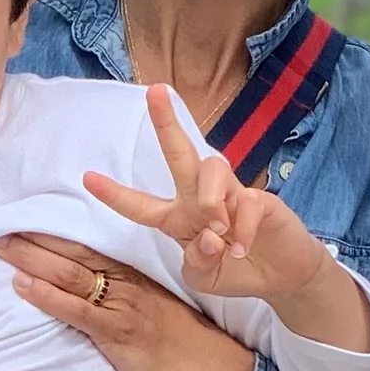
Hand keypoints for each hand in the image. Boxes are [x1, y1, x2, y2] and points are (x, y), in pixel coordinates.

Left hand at [0, 233, 258, 370]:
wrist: (208, 364)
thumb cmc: (176, 339)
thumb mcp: (145, 307)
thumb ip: (114, 297)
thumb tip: (79, 294)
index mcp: (127, 273)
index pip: (81, 246)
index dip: (47, 234)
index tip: (17, 222)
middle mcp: (122, 281)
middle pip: (70, 253)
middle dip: (31, 240)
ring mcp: (119, 304)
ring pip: (68, 273)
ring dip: (30, 258)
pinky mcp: (116, 330)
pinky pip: (76, 309)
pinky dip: (47, 295)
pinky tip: (22, 284)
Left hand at [85, 86, 369, 351]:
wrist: (282, 278)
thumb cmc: (236, 272)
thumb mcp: (204, 278)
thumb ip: (196, 262)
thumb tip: (209, 236)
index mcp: (179, 219)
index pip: (142, 206)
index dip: (116, 194)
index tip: (87, 178)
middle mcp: (202, 199)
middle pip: (181, 154)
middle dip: (166, 122)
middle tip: (153, 92)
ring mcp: (232, 194)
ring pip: (213, 169)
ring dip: (211, 200)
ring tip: (218, 230)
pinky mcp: (260, 199)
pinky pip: (245, 202)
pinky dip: (240, 229)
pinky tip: (241, 248)